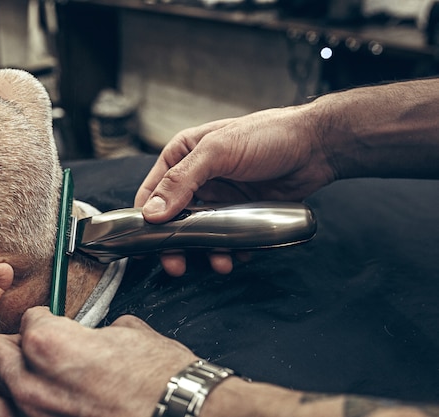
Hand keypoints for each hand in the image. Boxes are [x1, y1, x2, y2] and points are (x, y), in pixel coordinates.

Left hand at [0, 306, 197, 416]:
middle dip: (14, 347)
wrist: (183, 415)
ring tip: (26, 386)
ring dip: (2, 388)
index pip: (28, 320)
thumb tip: (95, 334)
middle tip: (36, 351)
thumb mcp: (132, 335)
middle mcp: (31, 385)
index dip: (46, 319)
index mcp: (50, 344)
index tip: (53, 323)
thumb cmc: (162, 380)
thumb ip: (98, 331)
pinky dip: (16, 414)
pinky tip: (39, 410)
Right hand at [135, 105, 333, 275]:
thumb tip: (152, 213)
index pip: (151, 192)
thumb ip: (182, 181)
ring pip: (200, 232)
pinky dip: (228, 250)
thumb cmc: (268, 135)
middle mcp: (197, 178)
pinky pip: (226, 237)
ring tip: (218, 262)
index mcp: (183, 156)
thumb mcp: (218, 152)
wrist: (317, 146)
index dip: (145, 218)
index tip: (145, 243)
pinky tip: (237, 255)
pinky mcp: (240, 212)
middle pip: (173, 219)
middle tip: (177, 264)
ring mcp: (219, 196)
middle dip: (175, 243)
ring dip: (204, 251)